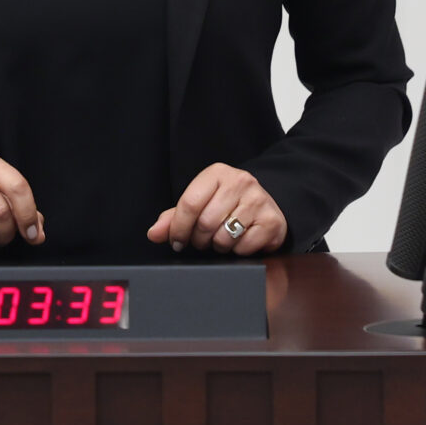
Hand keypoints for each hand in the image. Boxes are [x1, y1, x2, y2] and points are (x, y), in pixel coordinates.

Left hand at [149, 164, 285, 255]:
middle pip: (205, 223)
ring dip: (218, 246)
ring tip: (221, 239)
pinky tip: (240, 241)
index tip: (177, 241)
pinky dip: (238, 251)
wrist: (266, 204)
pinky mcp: (272, 221)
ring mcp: (258, 200)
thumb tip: (154, 233)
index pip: (189, 204)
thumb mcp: (201, 203)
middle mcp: (240, 182)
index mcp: (217, 173)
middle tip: (201, 241)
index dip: (179, 228)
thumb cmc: (227, 204)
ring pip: (224, 237)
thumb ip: (174, 217)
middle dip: (198, 240)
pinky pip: (244, 247)